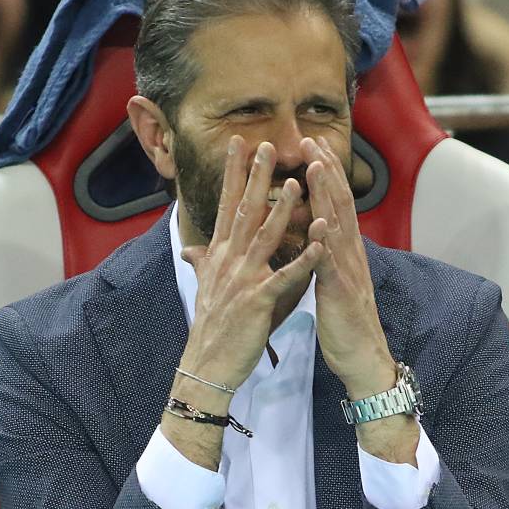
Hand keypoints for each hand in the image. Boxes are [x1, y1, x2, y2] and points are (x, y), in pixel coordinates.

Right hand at [176, 136, 324, 393]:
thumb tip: (189, 248)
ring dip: (283, 209)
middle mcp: (228, 260)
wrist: (207, 364)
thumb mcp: (206, 288)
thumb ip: (202, 263)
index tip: (239, 144)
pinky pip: (284, 276)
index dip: (233, 173)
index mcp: (220, 254)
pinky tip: (319, 241)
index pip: (227, 205)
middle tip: (266, 144)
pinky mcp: (257, 301)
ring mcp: (242, 279)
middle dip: (255, 176)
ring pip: (265, 236)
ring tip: (298, 182)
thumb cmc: (211, 327)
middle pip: (244, 210)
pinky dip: (303, 258)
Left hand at [300, 138, 392, 396]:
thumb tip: (314, 234)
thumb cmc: (343, 323)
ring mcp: (348, 270)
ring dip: (326, 194)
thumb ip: (323, 256)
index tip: (309, 146)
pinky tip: (318, 222)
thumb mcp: (332, 282)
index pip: (336, 203)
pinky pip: (332, 263)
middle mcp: (350, 253)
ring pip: (338, 224)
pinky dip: (325, 241)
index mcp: (345, 250)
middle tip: (309, 139)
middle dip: (325, 170)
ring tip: (313, 166)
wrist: (363, 358)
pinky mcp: (341, 292)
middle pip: (340, 203)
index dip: (324, 173)